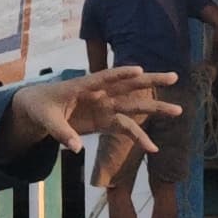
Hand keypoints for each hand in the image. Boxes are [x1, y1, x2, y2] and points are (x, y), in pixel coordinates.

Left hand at [16, 64, 179, 160]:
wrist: (39, 110)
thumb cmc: (41, 108)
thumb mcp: (45, 119)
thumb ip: (61, 132)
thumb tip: (76, 148)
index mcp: (82, 85)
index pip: (103, 77)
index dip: (120, 73)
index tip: (138, 69)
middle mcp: (99, 94)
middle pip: (128, 85)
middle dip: (151, 81)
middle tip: (174, 77)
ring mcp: (104, 107)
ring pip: (133, 105)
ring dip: (154, 107)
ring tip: (178, 111)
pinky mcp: (104, 121)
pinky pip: (126, 128)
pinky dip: (139, 137)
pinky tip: (153, 148)